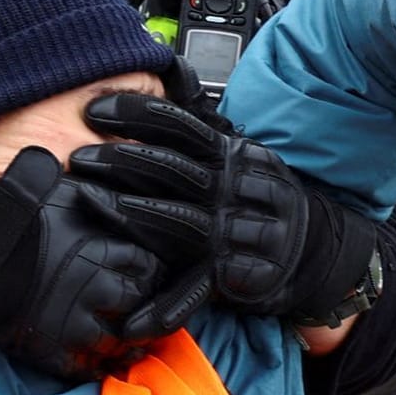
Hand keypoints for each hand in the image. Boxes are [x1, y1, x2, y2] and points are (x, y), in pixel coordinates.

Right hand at [0, 146, 211, 379]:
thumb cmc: (19, 213)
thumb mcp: (70, 191)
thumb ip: (106, 199)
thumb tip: (136, 188)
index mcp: (107, 251)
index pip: (151, 269)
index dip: (150, 272)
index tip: (146, 273)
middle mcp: (98, 289)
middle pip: (138, 305)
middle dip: (140, 304)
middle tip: (138, 304)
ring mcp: (75, 323)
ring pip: (118, 341)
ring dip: (123, 338)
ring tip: (124, 336)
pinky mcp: (51, 350)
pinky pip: (86, 368)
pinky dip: (96, 364)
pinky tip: (97, 358)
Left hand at [71, 93, 378, 322]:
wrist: (315, 250)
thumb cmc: (261, 198)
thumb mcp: (238, 155)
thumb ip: (201, 125)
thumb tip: (171, 73)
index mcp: (234, 156)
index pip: (183, 126)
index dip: (138, 114)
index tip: (95, 109)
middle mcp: (237, 189)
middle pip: (177, 168)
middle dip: (125, 159)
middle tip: (80, 157)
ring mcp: (239, 232)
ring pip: (181, 221)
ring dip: (133, 212)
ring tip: (92, 202)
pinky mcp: (238, 273)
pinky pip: (197, 289)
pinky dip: (166, 307)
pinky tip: (134, 321)